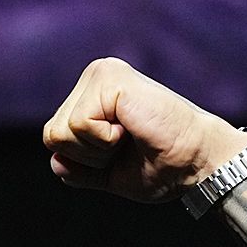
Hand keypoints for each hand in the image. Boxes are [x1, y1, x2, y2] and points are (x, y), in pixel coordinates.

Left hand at [42, 57, 246, 201]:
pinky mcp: (109, 78)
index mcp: (92, 95)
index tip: (121, 153)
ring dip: (96, 150)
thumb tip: (56, 163)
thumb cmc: (161, 166)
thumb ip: (78, 168)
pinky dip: (104, 140)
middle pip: (51, 135)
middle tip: (127, 145)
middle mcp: (94, 77)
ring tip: (129, 136)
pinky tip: (131, 128)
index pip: (53, 138)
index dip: (83, 161)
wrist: (195, 162)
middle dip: (87, 156)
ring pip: (60, 132)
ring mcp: (101, 74)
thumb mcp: (108, 172)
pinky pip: (79, 125)